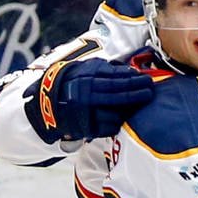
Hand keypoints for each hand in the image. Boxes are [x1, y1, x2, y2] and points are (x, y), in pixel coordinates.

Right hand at [26, 57, 156, 142]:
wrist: (47, 105)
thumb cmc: (72, 84)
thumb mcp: (84, 69)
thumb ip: (105, 69)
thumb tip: (130, 70)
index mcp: (87, 78)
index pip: (116, 78)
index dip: (134, 79)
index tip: (146, 79)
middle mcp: (87, 95)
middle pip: (119, 94)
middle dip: (138, 93)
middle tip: (150, 91)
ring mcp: (87, 113)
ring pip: (116, 112)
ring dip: (130, 108)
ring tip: (141, 103)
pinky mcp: (87, 128)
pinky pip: (109, 126)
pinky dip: (118, 121)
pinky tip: (124, 116)